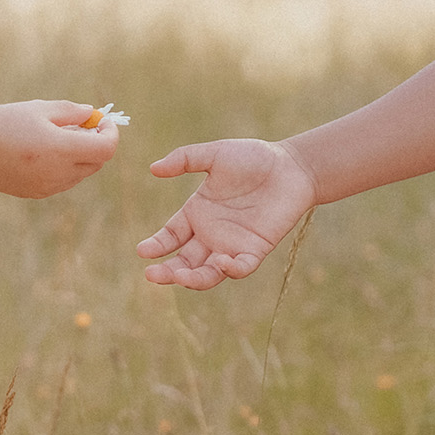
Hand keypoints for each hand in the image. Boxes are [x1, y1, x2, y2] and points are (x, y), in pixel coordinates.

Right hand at [0, 102, 121, 198]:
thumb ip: (72, 112)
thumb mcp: (39, 109)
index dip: (110, 133)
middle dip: (96, 143)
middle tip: (83, 125)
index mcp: (59, 149)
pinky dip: (64, 166)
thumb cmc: (2, 121)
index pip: (105, 149)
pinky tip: (44, 151)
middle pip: (96, 163)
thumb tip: (93, 115)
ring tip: (58, 135)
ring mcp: (47, 187)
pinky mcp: (36, 194)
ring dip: (80, 155)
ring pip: (81, 173)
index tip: (102, 120)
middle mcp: (57, 173)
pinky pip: (63, 181)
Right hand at [136, 138, 315, 287]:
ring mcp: (232, 245)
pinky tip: (222, 262)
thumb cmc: (254, 158)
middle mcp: (211, 234)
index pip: (170, 236)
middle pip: (184, 261)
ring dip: (192, 279)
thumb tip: (153, 168)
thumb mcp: (215, 154)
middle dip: (167, 271)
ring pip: (207, 272)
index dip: (156, 245)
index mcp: (197, 213)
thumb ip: (184, 159)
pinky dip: (231, 270)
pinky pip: (240, 268)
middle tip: (152, 275)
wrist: (291, 167)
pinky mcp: (255, 250)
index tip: (142, 251)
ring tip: (179, 277)